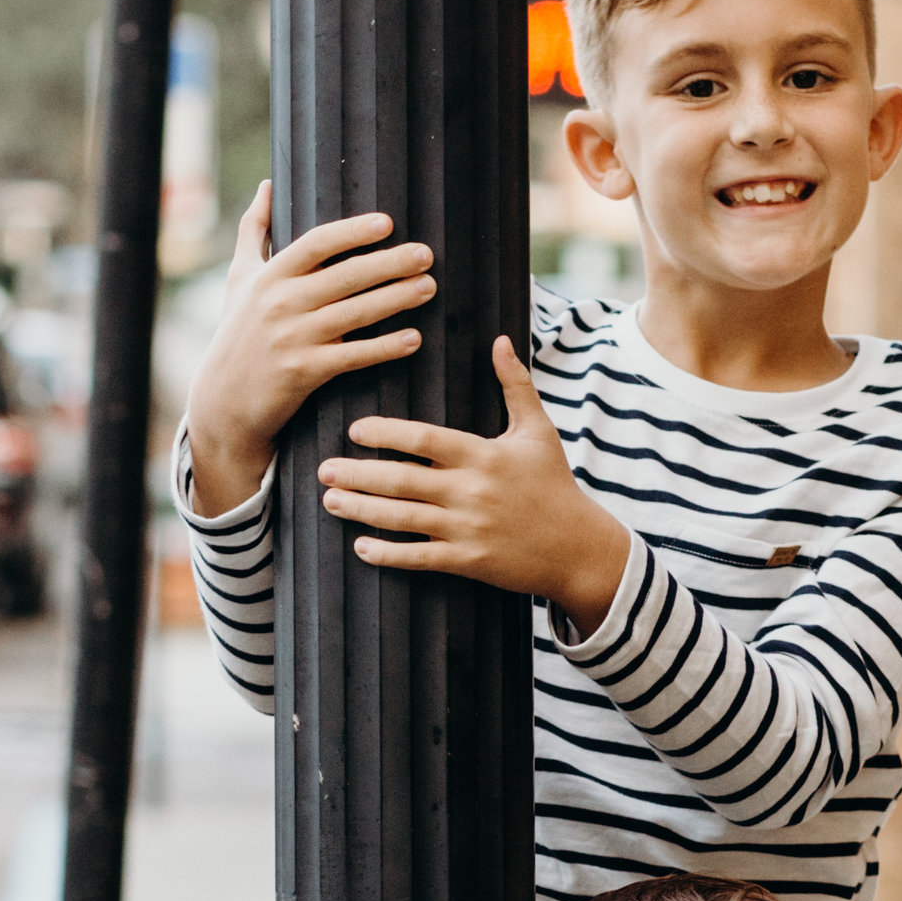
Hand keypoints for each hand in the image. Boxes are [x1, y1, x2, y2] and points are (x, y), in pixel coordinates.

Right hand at [183, 188, 437, 516]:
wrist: (223, 400)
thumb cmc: (237, 332)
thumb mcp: (239, 278)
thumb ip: (253, 230)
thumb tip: (266, 185)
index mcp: (270, 276)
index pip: (316, 243)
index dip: (352, 232)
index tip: (387, 222)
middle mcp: (280, 303)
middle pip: (344, 276)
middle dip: (389, 264)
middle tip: (425, 254)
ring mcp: (293, 338)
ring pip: (355, 313)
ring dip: (396, 299)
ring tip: (428, 287)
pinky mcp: (304, 372)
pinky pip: (354, 356)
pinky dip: (385, 348)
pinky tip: (414, 338)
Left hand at [318, 338, 630, 632]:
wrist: (578, 547)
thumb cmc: (554, 484)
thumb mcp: (539, 430)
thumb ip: (515, 385)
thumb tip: (501, 340)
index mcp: (482, 455)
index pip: (424, 439)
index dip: (386, 434)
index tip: (355, 430)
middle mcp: (470, 491)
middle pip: (402, 480)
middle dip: (358, 475)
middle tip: (323, 469)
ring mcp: (467, 528)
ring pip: (403, 518)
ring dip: (362, 511)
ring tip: (331, 501)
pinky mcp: (469, 561)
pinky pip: (419, 557)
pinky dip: (388, 553)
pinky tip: (361, 546)